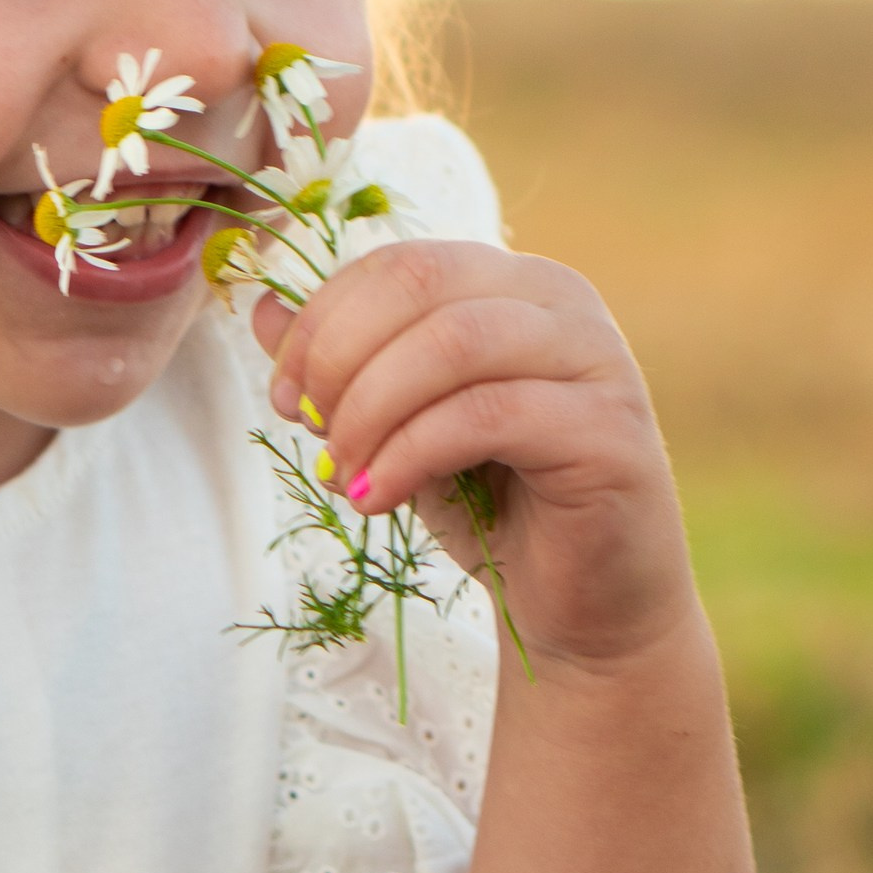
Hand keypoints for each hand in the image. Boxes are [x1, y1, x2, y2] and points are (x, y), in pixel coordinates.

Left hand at [253, 239, 698, 682]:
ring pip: (453, 342)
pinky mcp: (609, 430)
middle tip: (310, 428)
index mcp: (513, 284)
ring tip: (343, 474)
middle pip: (421, 284)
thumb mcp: (400, 427)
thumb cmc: (494, 510)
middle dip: (340, 355)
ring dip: (371, 409)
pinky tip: (376, 495)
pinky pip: (486, 415)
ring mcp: (597, 360)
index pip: (399, 263)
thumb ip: (343, 365)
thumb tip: (262, 308)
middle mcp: (563, 303)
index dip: (323, 319)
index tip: (287, 393)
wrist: (583, 609)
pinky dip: (410, 452)